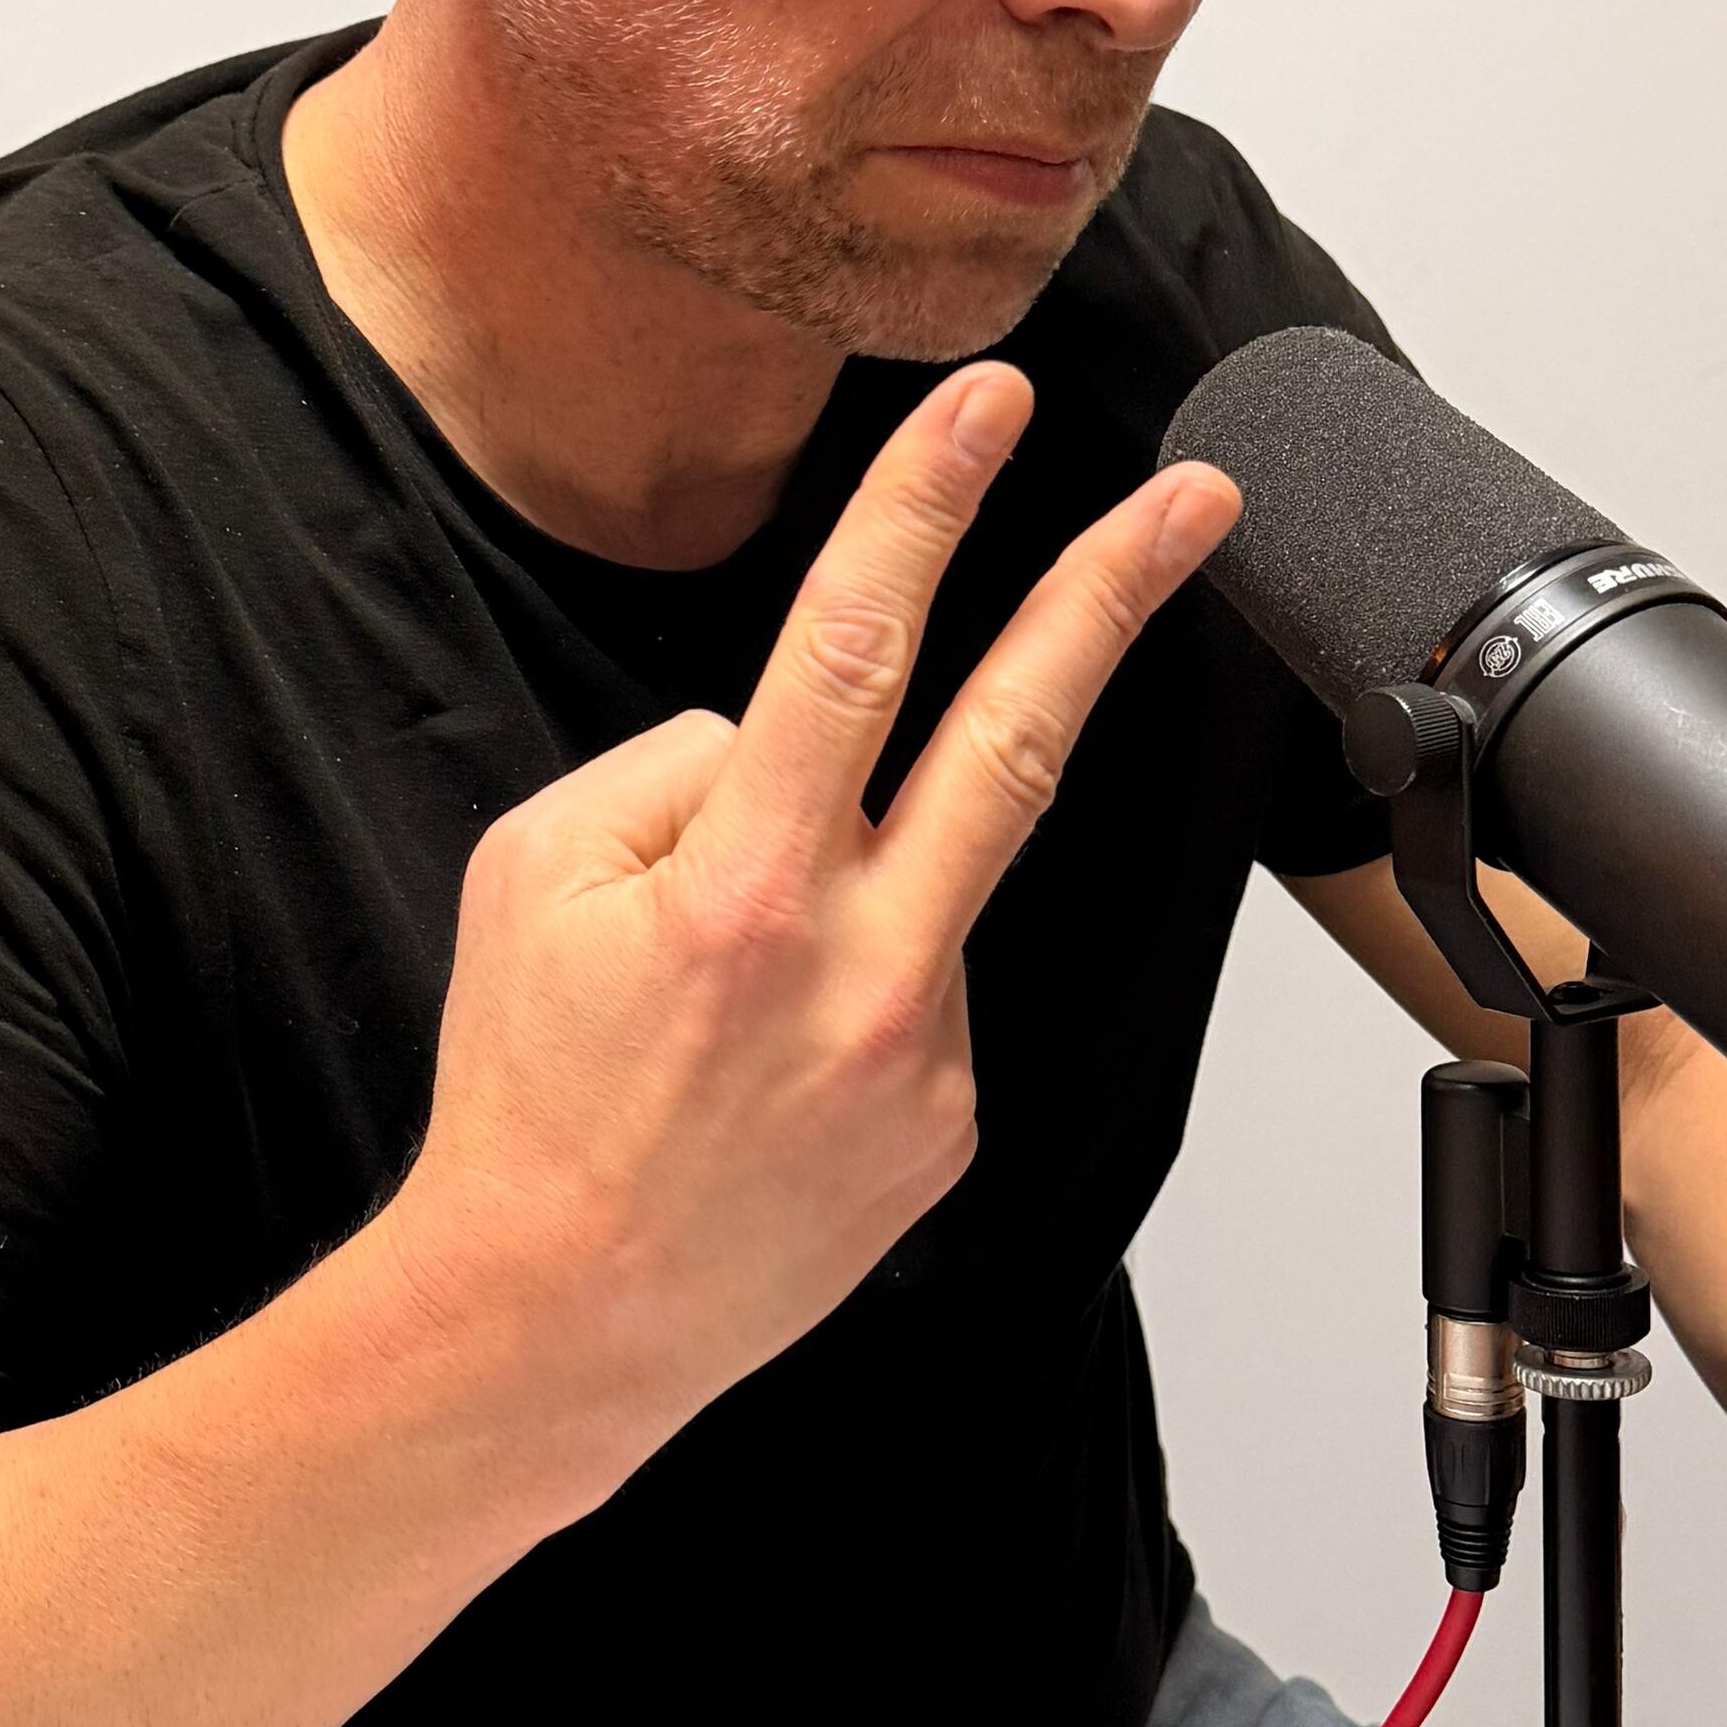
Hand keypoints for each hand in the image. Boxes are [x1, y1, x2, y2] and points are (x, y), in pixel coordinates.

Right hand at [383, 361, 1238, 1459]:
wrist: (554, 1317)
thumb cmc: (525, 1095)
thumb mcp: (527, 877)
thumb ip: (670, 770)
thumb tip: (781, 742)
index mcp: (747, 886)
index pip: (854, 646)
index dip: (925, 508)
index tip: (991, 409)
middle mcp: (862, 965)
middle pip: (1020, 735)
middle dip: (1112, 597)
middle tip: (1200, 498)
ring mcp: (925, 1053)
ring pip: (926, 879)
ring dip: (858, 882)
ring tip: (716, 1003)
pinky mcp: (953, 1124)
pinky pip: (917, 986)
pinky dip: (852, 985)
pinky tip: (763, 1071)